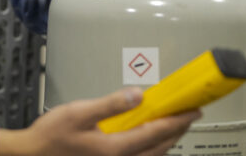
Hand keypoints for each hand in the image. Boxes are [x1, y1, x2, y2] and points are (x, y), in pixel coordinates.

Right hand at [0, 87, 199, 155]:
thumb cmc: (51, 136)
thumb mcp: (80, 113)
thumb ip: (111, 104)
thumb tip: (140, 95)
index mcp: (116, 149)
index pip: (156, 133)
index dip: (177, 120)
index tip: (194, 110)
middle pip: (159, 148)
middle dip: (177, 131)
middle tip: (189, 115)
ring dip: (166, 141)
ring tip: (174, 125)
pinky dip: (151, 148)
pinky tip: (147, 138)